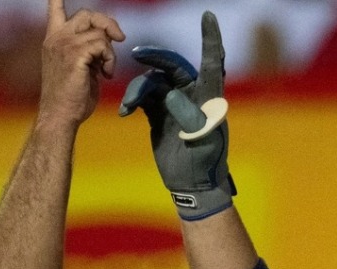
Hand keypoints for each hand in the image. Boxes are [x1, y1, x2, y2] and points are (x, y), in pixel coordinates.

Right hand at [39, 0, 124, 125]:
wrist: (60, 116)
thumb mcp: (79, 67)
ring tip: (106, 70)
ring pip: (100, 33)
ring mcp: (64, 45)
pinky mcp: (75, 54)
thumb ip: (88, 50)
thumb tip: (108, 39)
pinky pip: (102, 45)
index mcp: (54, 39)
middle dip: (107, 24)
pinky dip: (110, 59)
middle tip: (119, 38)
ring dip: (110, 52)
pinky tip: (106, 74)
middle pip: (87, 14)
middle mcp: (57, 38)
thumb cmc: (71, 98)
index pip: (55, 9)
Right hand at [118, 11, 235, 219]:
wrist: (191, 184)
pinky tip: (124, 112)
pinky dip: (133, 101)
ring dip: (139, 90)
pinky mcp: (159, 114)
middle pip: (173, 66)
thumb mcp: (200, 141)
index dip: (211, 38)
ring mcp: (175, 104)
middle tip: (139, 53)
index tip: (208, 16)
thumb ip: (188, 116)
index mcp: (210, 97)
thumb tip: (170, 94)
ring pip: (154, 83)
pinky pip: (144, 98)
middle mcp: (193, 95)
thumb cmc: (204, 162)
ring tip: (128, 107)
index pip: (212, 61)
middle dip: (156, 58)